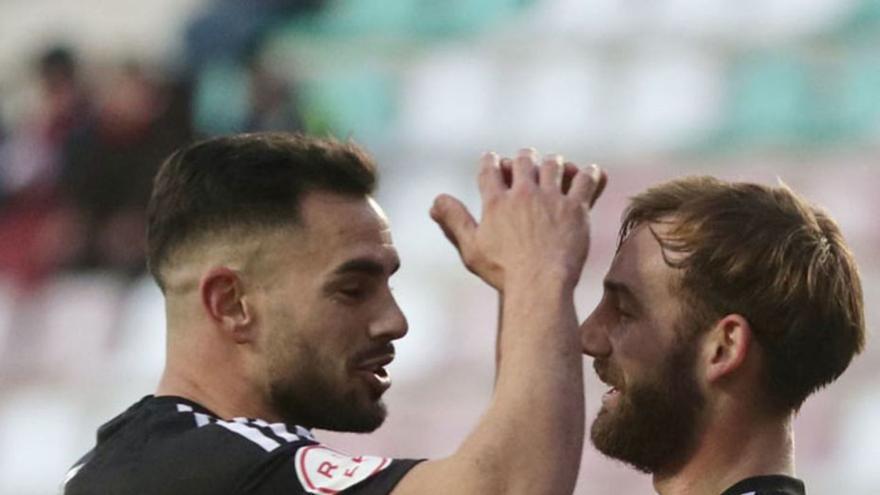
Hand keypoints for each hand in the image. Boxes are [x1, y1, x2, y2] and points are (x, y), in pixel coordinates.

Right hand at [431, 148, 606, 290]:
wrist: (539, 286)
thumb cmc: (502, 273)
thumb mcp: (470, 248)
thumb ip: (453, 220)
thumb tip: (435, 200)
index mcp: (496, 201)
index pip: (490, 167)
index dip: (491, 160)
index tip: (494, 160)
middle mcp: (524, 193)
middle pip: (524, 158)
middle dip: (524, 158)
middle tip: (527, 163)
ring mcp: (552, 198)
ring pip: (555, 163)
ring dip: (554, 163)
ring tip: (556, 168)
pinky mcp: (577, 208)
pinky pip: (588, 179)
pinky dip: (589, 174)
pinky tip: (589, 175)